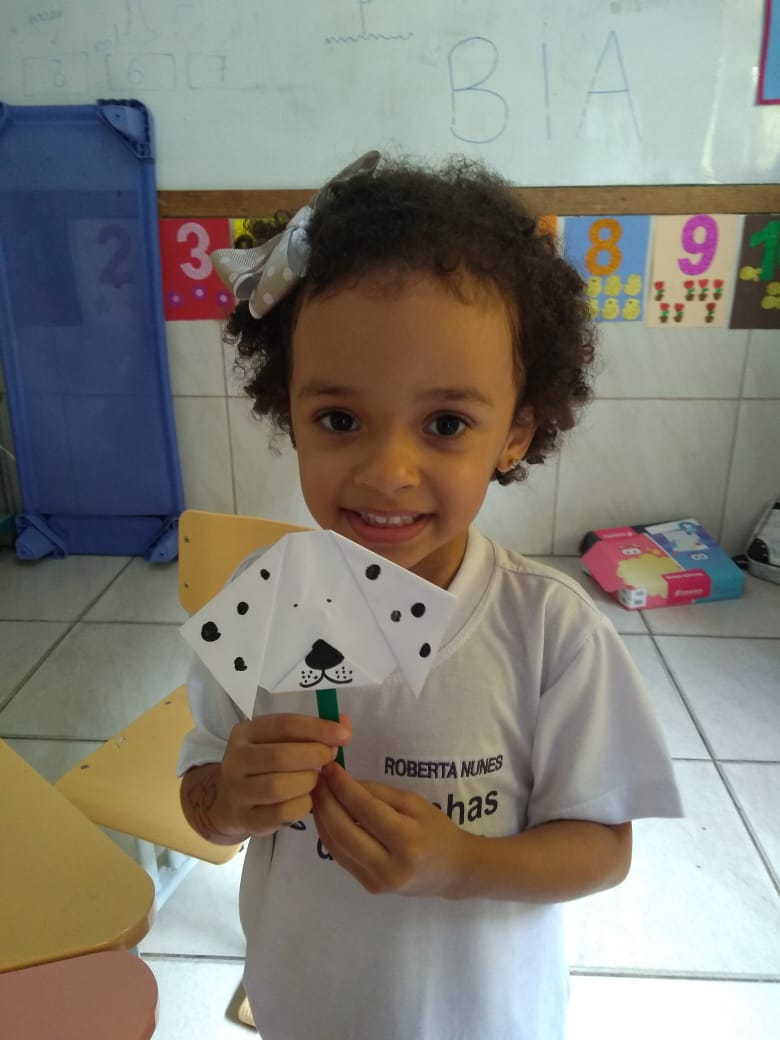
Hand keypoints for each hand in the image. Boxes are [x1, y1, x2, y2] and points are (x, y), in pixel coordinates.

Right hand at [217, 714, 351, 837]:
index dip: (317, 729)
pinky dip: (302, 805)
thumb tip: (344, 726)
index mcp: (245, 732)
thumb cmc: (266, 764)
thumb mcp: (281, 741)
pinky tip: (307, 799)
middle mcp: (235, 760)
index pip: (284, 725)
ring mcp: (237, 792)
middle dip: (314, 756)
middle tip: (330, 758)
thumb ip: (312, 731)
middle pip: (280, 756)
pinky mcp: (246, 819)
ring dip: (307, 782)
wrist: (234, 800)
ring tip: (315, 779)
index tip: (344, 735)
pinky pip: (282, 813)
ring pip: (279, 787)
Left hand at [312, 763, 471, 897]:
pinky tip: (326, 817)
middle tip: (316, 780)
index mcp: (408, 842)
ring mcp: (378, 882)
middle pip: (344, 831)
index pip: (366, 810)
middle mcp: (391, 867)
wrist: (452, 871)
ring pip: (337, 847)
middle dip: (326, 802)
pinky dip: (329, 835)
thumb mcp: (414, 803)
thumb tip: (343, 783)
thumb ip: (378, 794)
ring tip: (317, 795)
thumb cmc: (436, 830)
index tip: (329, 768)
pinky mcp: (369, 887)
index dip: (343, 787)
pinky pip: (341, 857)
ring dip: (322, 819)